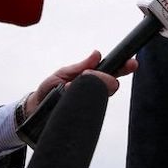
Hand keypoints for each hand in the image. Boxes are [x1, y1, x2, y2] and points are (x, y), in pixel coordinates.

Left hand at [23, 50, 138, 117]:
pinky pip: (87, 106)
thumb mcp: (63, 73)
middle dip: (109, 80)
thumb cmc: (51, 89)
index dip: (123, 67)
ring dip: (89, 87)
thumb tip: (97, 54)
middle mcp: (93, 90)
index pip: (112, 71)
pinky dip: (77, 97)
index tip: (131, 64)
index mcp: (91, 78)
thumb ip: (81, 66)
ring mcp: (89, 102)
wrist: (35, 109)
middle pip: (111, 84)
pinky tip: (68, 92)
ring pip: (99, 94)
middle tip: (105, 78)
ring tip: (70, 85)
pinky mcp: (83, 113)